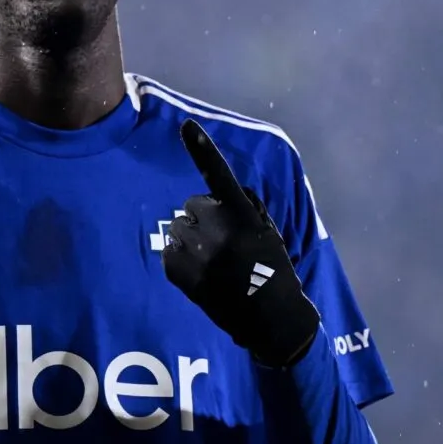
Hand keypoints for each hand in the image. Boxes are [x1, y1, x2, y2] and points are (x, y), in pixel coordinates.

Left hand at [161, 119, 319, 366]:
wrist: (270, 318)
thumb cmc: (273, 270)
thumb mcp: (269, 231)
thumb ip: (246, 206)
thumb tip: (224, 193)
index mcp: (242, 215)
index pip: (220, 175)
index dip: (203, 149)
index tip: (186, 125)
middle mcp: (216, 228)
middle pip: (193, 205)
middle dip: (205, 219)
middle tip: (225, 245)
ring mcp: (194, 250)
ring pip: (179, 228)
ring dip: (192, 240)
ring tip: (215, 264)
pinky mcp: (176, 270)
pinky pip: (170, 252)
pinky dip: (182, 261)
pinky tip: (203, 276)